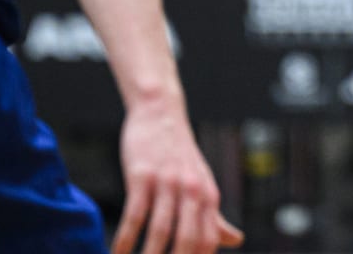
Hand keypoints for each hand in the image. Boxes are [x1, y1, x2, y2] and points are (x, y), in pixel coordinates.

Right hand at [113, 96, 243, 253]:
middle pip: (187, 242)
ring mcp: (167, 182)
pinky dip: (124, 240)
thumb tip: (236, 241)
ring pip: (159, 232)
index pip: (208, 243)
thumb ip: (214, 216)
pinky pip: (134, 215)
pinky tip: (116, 253)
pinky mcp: (142, 175)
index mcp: (209, 197)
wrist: (160, 112)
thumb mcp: (202, 183)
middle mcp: (192, 191)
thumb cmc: (180, 155)